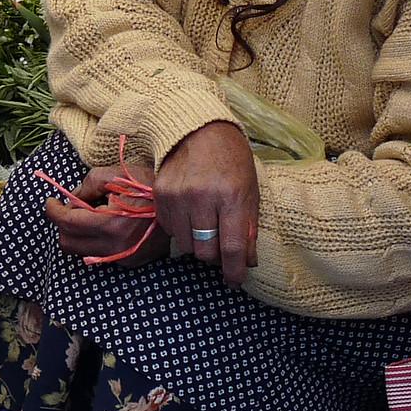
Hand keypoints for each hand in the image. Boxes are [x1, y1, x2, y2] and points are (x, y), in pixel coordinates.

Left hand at [43, 162, 163, 265]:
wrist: (179, 204)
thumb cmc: (147, 185)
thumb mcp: (114, 175)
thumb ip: (87, 185)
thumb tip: (71, 198)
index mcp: (110, 224)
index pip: (67, 223)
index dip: (53, 211)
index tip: (51, 202)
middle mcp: (114, 246)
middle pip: (68, 243)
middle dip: (62, 224)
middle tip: (70, 207)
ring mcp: (122, 257)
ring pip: (81, 252)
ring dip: (76, 234)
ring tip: (87, 215)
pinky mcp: (129, 261)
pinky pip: (99, 255)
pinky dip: (92, 241)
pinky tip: (102, 225)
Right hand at [154, 121, 258, 285]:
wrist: (199, 130)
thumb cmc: (231, 160)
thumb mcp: (250, 191)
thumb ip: (249, 228)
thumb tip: (247, 263)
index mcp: (232, 196)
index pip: (231, 248)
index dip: (234, 271)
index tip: (235, 281)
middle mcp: (202, 197)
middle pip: (206, 252)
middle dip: (216, 255)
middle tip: (221, 243)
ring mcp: (178, 196)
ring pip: (187, 245)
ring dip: (198, 243)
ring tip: (206, 224)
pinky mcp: (160, 195)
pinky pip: (171, 230)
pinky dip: (182, 230)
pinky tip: (191, 213)